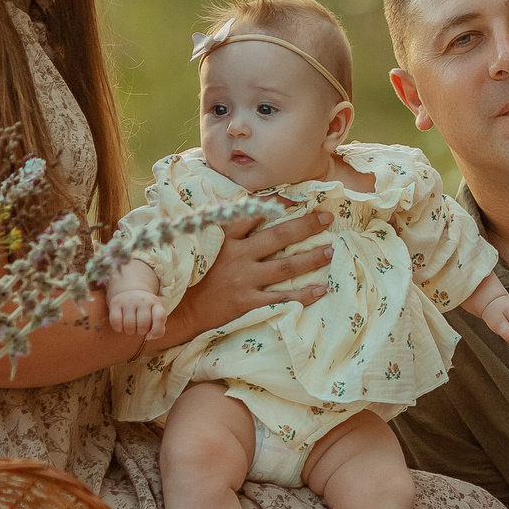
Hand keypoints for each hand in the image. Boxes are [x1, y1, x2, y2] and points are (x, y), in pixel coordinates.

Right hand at [107, 286, 166, 340]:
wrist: (130, 292)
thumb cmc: (145, 310)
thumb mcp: (156, 316)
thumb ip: (158, 330)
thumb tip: (148, 337)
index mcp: (155, 303)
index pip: (160, 317)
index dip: (156, 330)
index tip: (149, 335)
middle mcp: (143, 300)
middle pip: (143, 325)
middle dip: (141, 332)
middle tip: (139, 328)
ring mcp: (129, 300)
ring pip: (129, 325)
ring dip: (130, 331)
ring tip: (131, 326)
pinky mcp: (116, 303)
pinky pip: (116, 322)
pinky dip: (118, 328)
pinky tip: (121, 325)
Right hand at [164, 207, 333, 348]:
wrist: (178, 311)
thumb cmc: (192, 276)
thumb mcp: (201, 245)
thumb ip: (222, 227)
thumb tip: (244, 205)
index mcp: (224, 238)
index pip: (254, 213)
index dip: (277, 203)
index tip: (297, 197)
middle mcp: (237, 256)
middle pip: (279, 236)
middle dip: (306, 225)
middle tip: (327, 218)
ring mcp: (243, 280)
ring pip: (285, 266)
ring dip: (311, 258)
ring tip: (330, 251)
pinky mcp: (246, 303)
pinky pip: (282, 298)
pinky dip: (304, 294)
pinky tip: (322, 289)